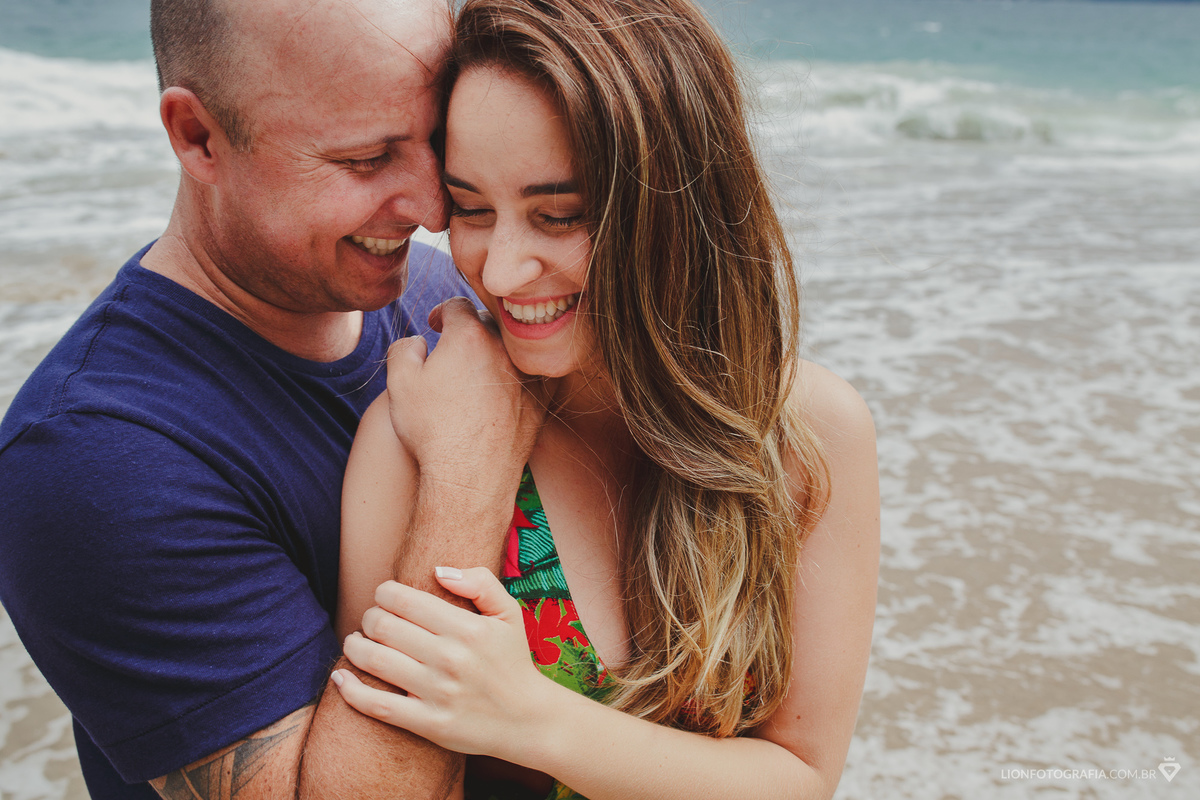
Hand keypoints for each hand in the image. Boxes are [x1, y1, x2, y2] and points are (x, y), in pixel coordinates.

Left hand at [333, 569, 549, 762]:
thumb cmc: (514, 662)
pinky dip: (351, 690)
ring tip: (355, 643)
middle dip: (369, 618)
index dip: (384, 593)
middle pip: (383, 626)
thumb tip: (438, 570)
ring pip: (374, 660)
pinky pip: (377, 705)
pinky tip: (340, 677)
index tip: (385, 597)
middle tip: (372, 621)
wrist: (530, 720)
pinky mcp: (429, 723)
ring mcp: (437, 692)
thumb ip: (481, 583)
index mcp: (467, 628)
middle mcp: (450, 658)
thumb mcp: (510, 614)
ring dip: (354, 646)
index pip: (404, 599)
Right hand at [386, 298, 548, 506]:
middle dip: (471, 329)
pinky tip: (506, 388)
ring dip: (497, 350)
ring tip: (480, 369)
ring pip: (513, 347)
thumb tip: (418, 341)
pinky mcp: (543, 398)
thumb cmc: (432, 431)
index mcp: (469, 335)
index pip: (457, 305)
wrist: (470, 476)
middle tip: (456, 349)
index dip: (442, 313)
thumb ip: (404, 348)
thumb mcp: (399, 383)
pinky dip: (521, 373)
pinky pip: (534, 373)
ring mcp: (528, 373)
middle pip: (489, 321)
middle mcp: (504, 348)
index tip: (436, 328)